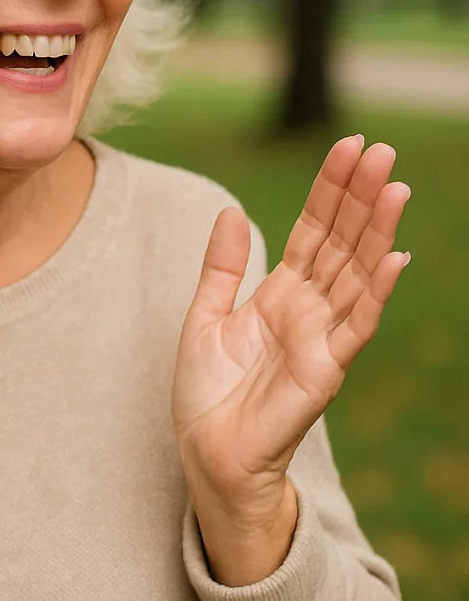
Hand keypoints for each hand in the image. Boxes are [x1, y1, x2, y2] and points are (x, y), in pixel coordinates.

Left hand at [171, 136, 409, 580]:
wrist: (207, 452)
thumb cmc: (209, 392)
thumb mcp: (205, 315)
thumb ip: (222, 266)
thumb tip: (231, 209)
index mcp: (280, 292)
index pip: (313, 229)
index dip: (330, 190)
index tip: (348, 147)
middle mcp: (308, 308)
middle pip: (341, 241)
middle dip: (359, 196)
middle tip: (379, 149)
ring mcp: (321, 336)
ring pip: (356, 272)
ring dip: (376, 230)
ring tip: (394, 185)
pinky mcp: (325, 369)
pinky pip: (355, 324)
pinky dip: (375, 290)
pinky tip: (393, 255)